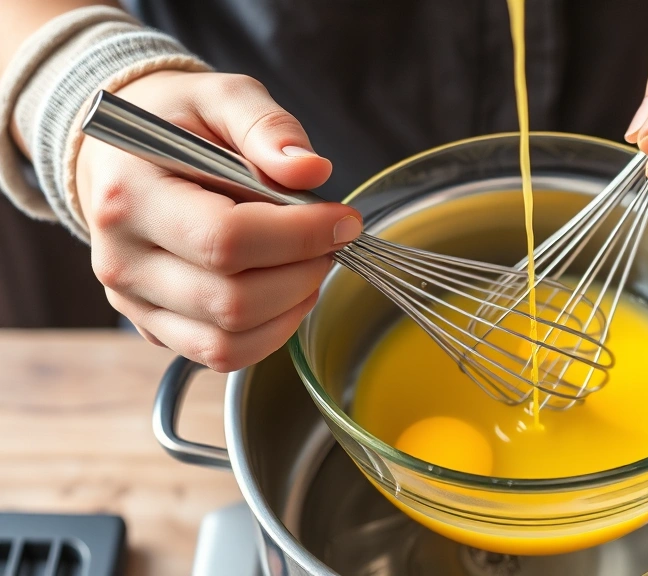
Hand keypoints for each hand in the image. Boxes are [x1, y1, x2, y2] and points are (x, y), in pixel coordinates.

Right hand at [76, 71, 361, 371]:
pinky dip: (271, 333)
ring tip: (310, 265)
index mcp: (129, 195)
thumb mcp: (222, 98)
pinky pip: (221, 355)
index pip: (226, 240)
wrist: (124, 154)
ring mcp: (133, 300)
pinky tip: (288, 293)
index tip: (344, 220)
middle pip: (232, 300)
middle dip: (305, 273)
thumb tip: (311, 170)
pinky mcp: (153, 327)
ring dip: (293, 308)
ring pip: (229, 340)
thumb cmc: (177, 124)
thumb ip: (268, 127)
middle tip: (332, 242)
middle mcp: (121, 258)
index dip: (300, 237)